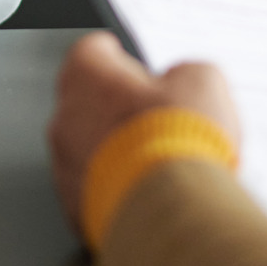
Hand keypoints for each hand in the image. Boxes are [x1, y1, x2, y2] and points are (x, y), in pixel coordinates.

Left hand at [47, 32, 238, 233]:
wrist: (167, 213)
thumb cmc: (177, 143)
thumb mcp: (203, 82)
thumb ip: (185, 73)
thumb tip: (184, 83)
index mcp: (86, 75)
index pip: (91, 52)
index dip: (117, 58)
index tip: (131, 64)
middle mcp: (65, 117)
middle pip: (87, 103)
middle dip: (118, 109)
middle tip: (155, 118)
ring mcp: (64, 166)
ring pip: (87, 149)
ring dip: (114, 152)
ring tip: (156, 163)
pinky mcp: (72, 207)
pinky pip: (91, 189)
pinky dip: (114, 188)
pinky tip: (146, 193)